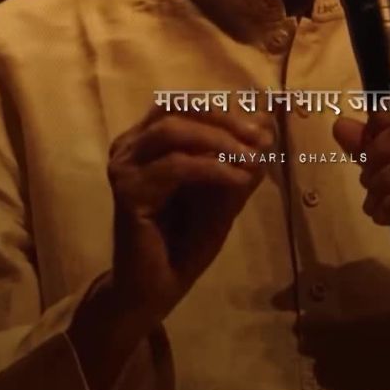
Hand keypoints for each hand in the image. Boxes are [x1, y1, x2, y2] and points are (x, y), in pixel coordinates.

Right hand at [105, 101, 273, 331]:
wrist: (160, 286)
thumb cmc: (188, 237)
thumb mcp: (225, 190)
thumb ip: (241, 157)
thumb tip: (266, 121)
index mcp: (147, 138)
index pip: (185, 103)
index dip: (225, 110)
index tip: (263, 129)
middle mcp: (129, 146)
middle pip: (177, 107)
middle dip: (224, 120)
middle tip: (261, 139)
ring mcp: (124, 166)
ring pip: (173, 130)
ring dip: (219, 141)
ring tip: (252, 159)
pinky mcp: (126, 191)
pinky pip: (174, 166)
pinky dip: (212, 168)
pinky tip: (237, 181)